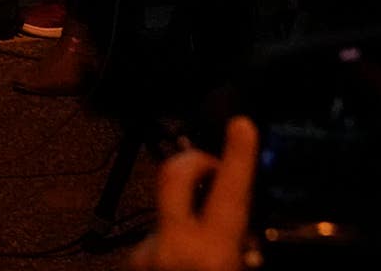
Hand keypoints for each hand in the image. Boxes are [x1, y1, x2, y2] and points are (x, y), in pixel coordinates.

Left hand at [129, 115, 253, 269]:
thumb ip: (244, 245)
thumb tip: (248, 226)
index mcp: (210, 253)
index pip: (228, 193)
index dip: (238, 156)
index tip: (242, 124)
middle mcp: (172, 246)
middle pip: (174, 173)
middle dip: (195, 160)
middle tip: (216, 167)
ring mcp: (145, 251)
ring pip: (170, 209)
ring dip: (191, 215)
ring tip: (215, 244)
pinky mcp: (133, 260)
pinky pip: (161, 235)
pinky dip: (179, 239)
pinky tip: (193, 259)